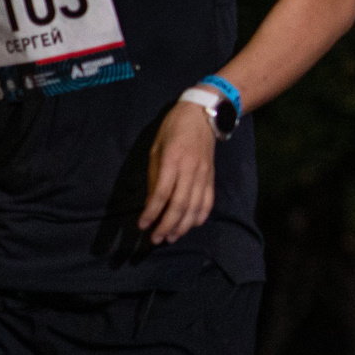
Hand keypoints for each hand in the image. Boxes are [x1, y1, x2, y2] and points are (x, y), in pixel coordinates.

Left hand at [137, 102, 217, 243]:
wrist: (203, 115)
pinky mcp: (211, 177)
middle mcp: (190, 170)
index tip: (142, 225)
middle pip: (179, 205)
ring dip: (183, 226)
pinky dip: (200, 216)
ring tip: (171, 237)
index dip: (151, 212)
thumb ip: (154, 174)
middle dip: (167, 225)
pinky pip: (208, 201)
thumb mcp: (156, 147)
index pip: (161, 193)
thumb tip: (151, 201)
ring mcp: (204, 175)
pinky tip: (191, 225)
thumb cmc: (174, 129)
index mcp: (172, 160)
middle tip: (156, 239)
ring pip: (195, 207)